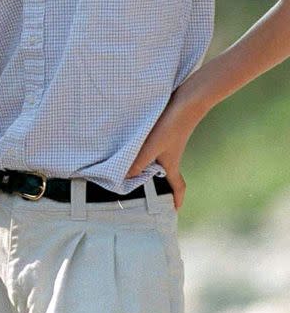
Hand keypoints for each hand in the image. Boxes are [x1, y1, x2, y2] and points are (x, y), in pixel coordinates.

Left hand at [126, 89, 204, 210]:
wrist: (185, 102)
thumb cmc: (171, 126)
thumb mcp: (152, 147)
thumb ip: (138, 163)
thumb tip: (126, 178)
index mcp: (171, 165)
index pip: (177, 187)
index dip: (176, 200)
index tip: (174, 211)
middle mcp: (171, 158)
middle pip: (165, 178)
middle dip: (157, 188)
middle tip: (143, 196)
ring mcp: (168, 146)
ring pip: (156, 164)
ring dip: (146, 170)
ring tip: (129, 174)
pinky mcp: (163, 135)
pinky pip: (152, 151)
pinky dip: (143, 155)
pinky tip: (130, 150)